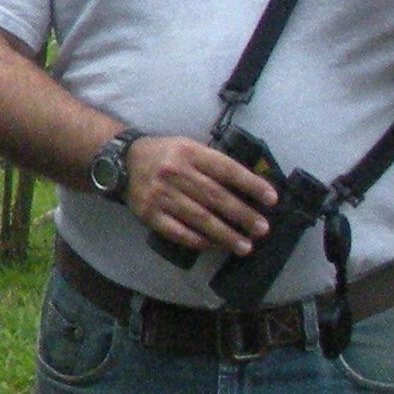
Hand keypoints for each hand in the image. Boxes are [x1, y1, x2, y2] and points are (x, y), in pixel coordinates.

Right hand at [123, 134, 275, 255]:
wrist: (122, 162)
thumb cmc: (165, 155)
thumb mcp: (189, 148)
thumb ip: (214, 164)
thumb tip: (250, 186)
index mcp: (189, 152)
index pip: (226, 169)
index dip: (251, 184)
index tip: (271, 199)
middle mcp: (174, 172)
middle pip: (215, 197)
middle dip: (243, 215)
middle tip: (262, 229)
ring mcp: (161, 195)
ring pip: (200, 218)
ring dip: (225, 234)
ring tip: (245, 246)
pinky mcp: (149, 214)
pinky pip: (178, 231)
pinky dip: (199, 240)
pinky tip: (215, 246)